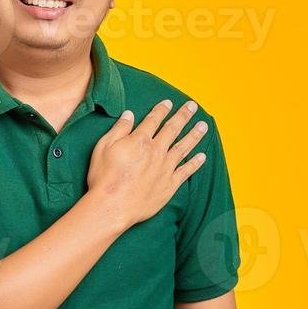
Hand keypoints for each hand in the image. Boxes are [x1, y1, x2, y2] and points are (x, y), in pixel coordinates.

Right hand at [85, 99, 209, 228]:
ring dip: (194, 135)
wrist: (113, 206)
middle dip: (183, 116)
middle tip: (192, 106)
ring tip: (203, 126)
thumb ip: (119, 129)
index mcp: (140, 140)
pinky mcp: (169, 185)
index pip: (153, 120)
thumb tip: (129, 114)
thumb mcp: (103, 147)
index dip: (161, 110)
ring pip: (184, 147)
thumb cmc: (104, 178)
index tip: (168, 102)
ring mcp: (165, 168)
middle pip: (172, 129)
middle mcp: (156, 151)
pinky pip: (186, 171)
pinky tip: (203, 156)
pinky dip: (195, 163)